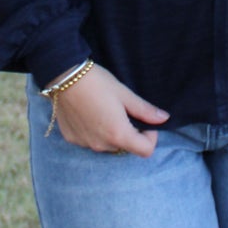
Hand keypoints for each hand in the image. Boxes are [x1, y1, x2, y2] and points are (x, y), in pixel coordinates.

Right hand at [49, 62, 168, 156]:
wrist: (64, 76)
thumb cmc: (97, 82)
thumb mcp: (124, 93)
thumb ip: (145, 110)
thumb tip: (164, 118)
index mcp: (118, 134)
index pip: (145, 150)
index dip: (150, 137)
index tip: (144, 122)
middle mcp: (101, 145)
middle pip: (125, 147)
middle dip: (129, 133)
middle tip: (122, 111)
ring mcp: (85, 143)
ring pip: (107, 145)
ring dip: (111, 133)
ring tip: (104, 110)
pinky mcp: (72, 138)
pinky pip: (90, 140)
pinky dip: (94, 132)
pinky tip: (89, 113)